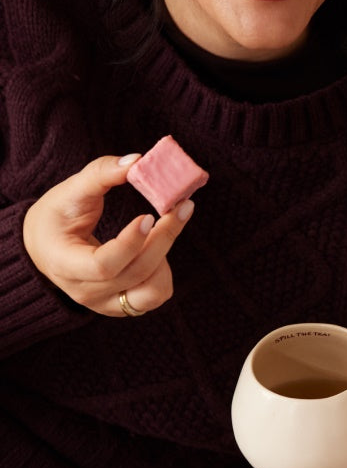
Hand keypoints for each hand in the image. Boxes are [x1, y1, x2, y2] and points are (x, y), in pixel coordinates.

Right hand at [22, 154, 194, 316]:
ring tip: (161, 231)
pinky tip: (155, 247)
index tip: (149, 215)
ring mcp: (104, 304)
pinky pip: (154, 296)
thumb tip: (137, 161)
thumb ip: (101, 174)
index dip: (131, 243)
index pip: (103, 266)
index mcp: (65, 264)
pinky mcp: (121, 305)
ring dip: (165, 258)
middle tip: (182, 206)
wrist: (44, 248)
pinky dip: (163, 271)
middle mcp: (85, 292)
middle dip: (164, 238)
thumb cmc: (55, 217)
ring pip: (152, 293)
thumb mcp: (69, 191)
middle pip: (136, 273)